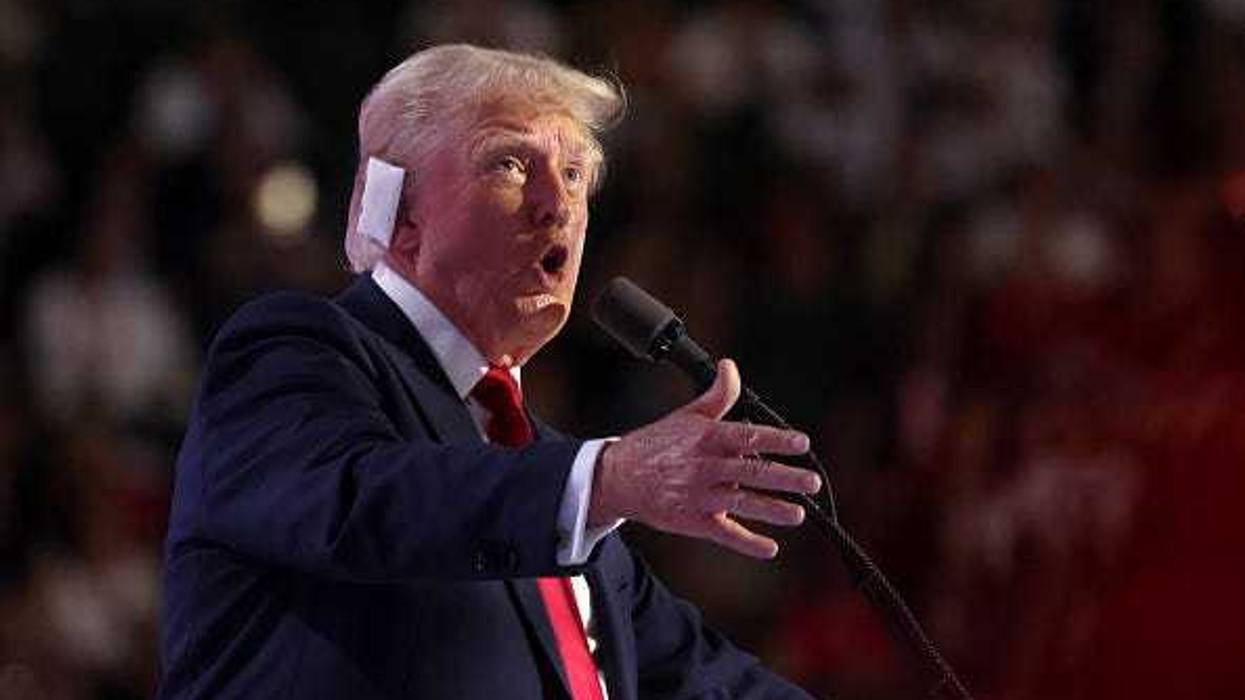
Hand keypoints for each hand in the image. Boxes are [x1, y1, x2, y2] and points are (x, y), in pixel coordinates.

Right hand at [589, 359, 820, 558]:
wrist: (620, 476)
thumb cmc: (657, 444)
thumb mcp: (687, 415)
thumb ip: (717, 395)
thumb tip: (730, 367)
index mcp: (706, 439)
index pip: (747, 436)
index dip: (776, 440)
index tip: (801, 443)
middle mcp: (705, 467)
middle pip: (750, 471)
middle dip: (784, 477)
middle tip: (811, 481)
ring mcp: (699, 496)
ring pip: (741, 503)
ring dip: (771, 510)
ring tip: (797, 514)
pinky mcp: (693, 521)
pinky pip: (724, 534)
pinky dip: (747, 543)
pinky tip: (769, 548)